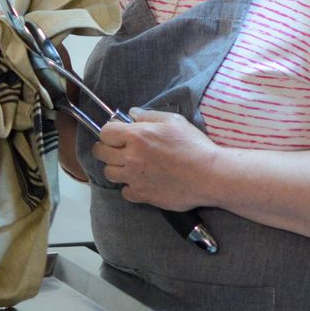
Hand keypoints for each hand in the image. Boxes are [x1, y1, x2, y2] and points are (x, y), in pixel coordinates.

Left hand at [91, 107, 218, 209]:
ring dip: (116, 168)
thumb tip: (132, 114)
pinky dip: (130, 187)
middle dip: (107, 148)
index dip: (111, 132)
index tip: (118, 134)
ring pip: (109, 173)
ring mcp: (134, 178)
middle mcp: (131, 157)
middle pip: (101, 153)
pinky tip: (142, 180)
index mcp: (137, 136)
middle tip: (119, 148)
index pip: (105, 132)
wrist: (209, 175)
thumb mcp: (174, 121)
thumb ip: (149, 115)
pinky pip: (124, 192)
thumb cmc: (194, 146)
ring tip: (131, 165)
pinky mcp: (142, 195)